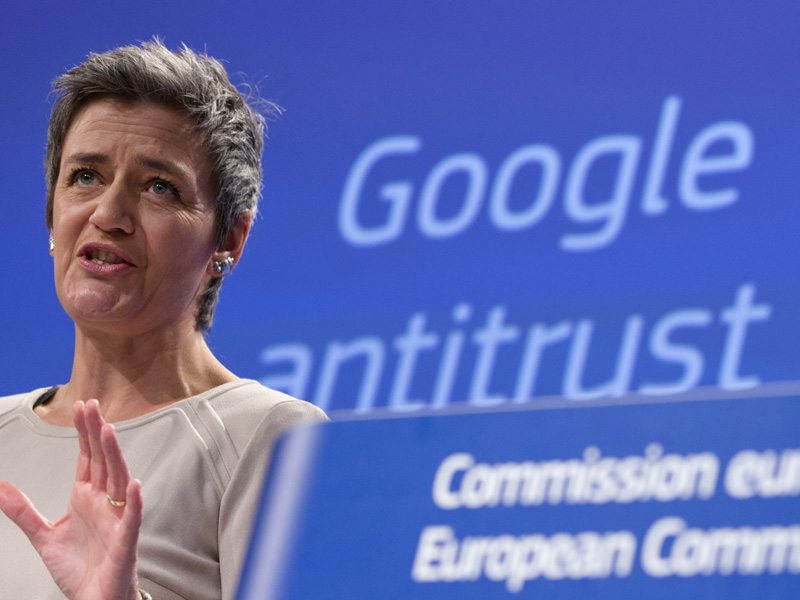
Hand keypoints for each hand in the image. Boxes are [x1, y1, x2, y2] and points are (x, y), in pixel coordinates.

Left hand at [0, 399, 142, 599]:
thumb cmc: (79, 568)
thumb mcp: (43, 536)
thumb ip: (22, 511)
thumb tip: (0, 486)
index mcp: (86, 497)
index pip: (87, 458)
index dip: (84, 433)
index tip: (82, 407)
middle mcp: (104, 503)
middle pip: (102, 461)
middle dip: (97, 433)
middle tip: (92, 406)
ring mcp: (116, 519)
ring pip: (118, 481)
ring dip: (114, 456)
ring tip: (107, 432)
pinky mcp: (124, 540)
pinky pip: (131, 518)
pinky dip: (134, 502)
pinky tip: (133, 485)